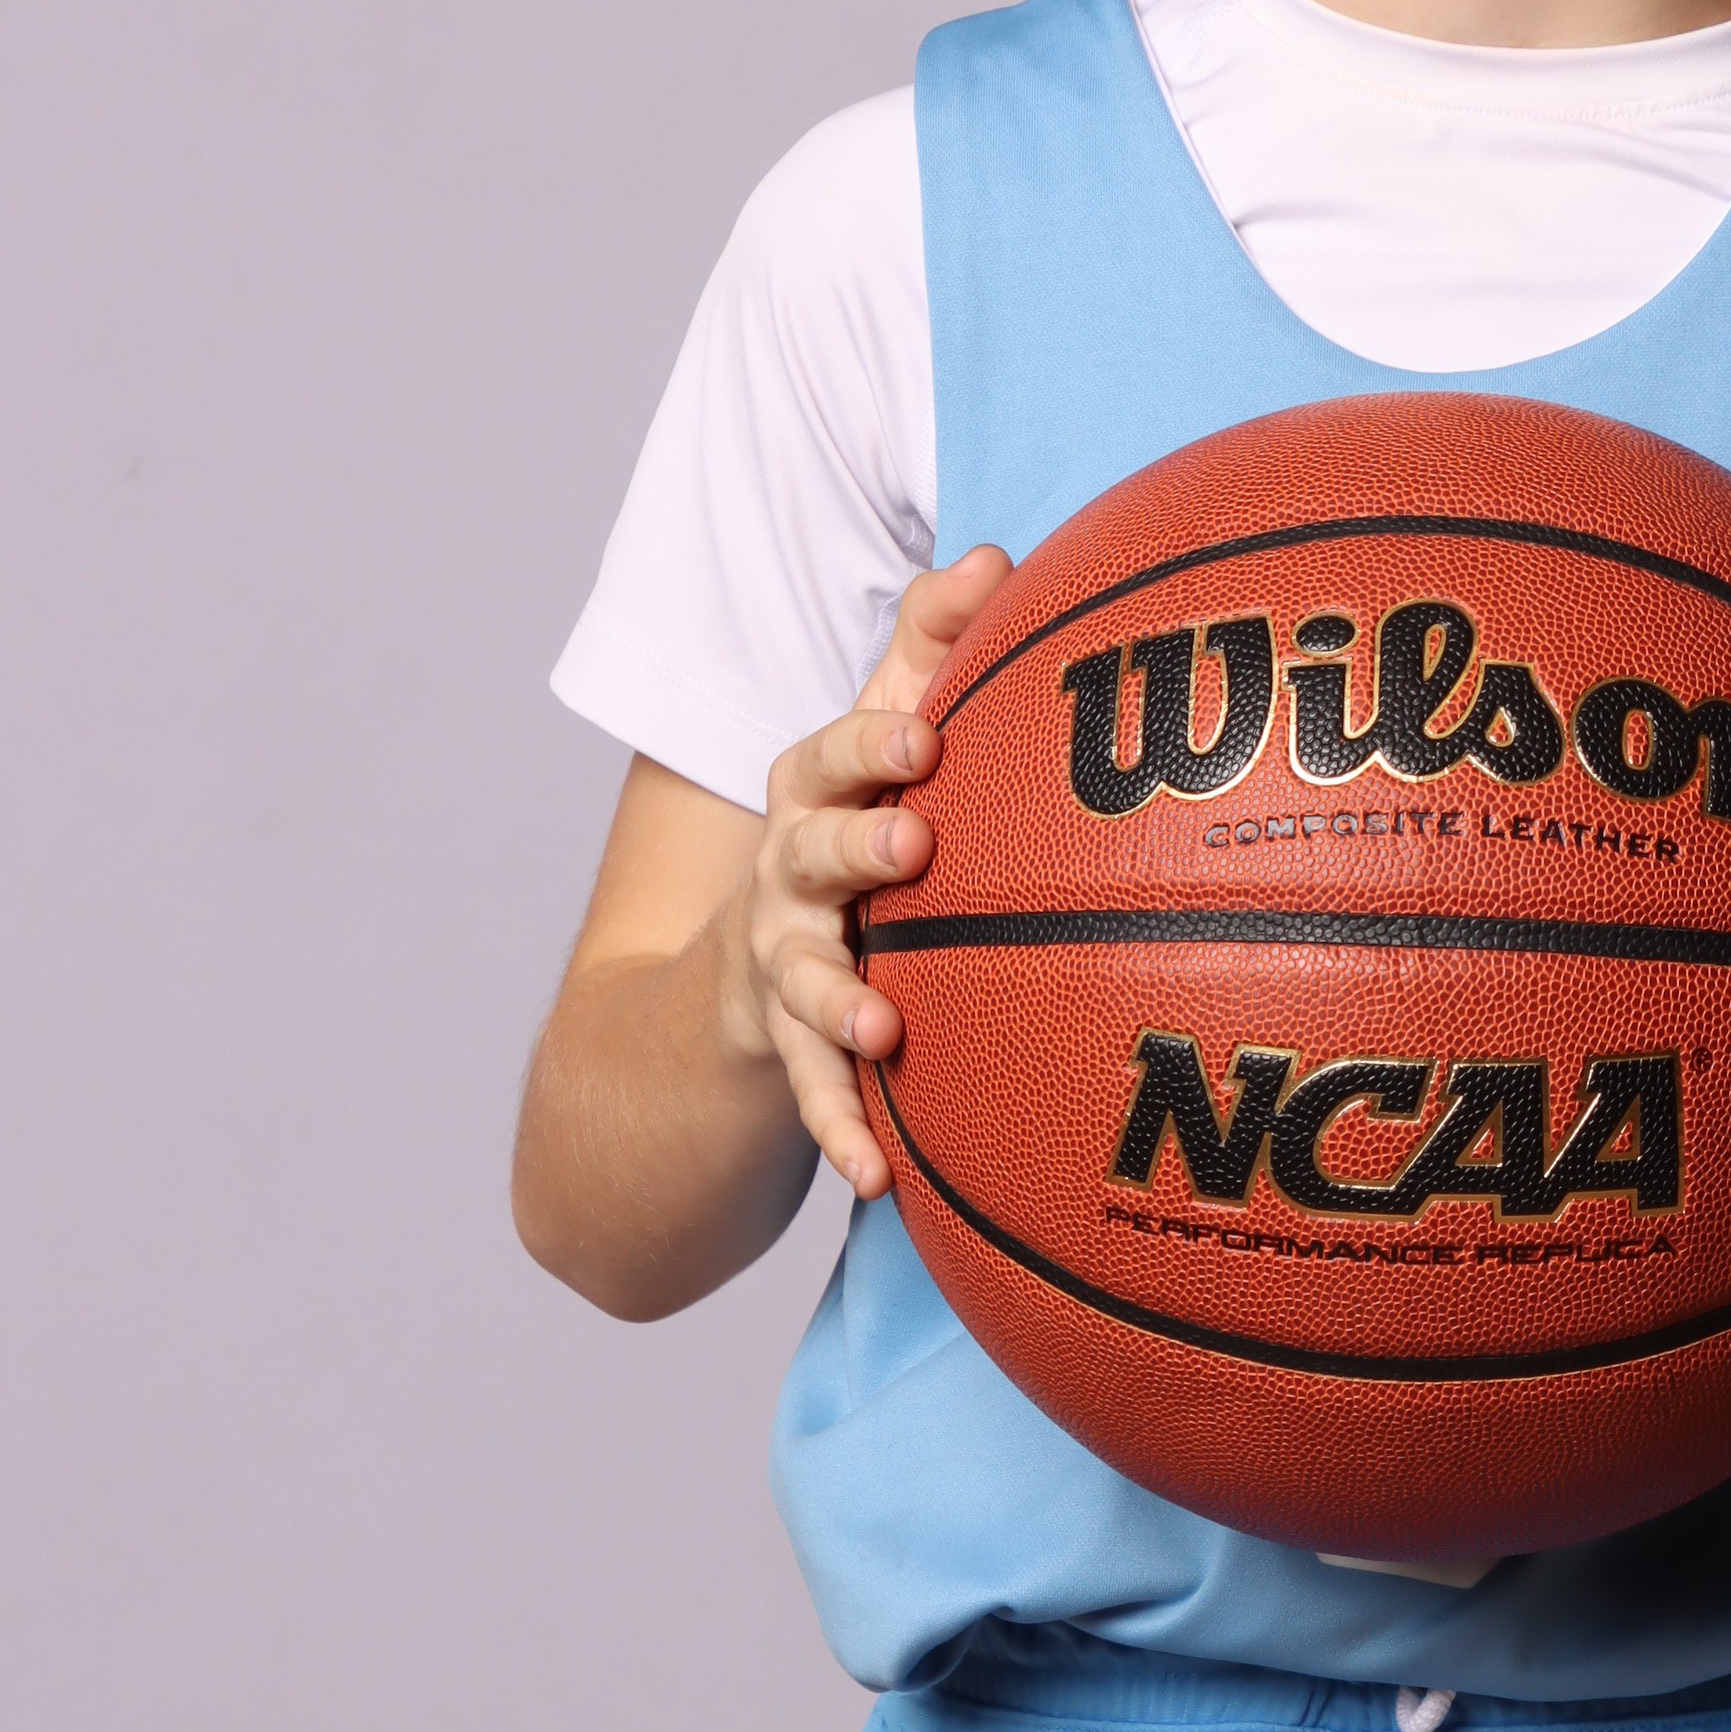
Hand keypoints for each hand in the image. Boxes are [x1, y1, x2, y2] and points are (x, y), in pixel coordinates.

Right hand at [712, 547, 1012, 1200]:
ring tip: (879, 1024)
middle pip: (810, 851)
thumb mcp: (878, 739)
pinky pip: (811, 1093)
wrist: (732, 974)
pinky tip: (876, 1178)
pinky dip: (840, 1131)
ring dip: (837, 999)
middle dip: (855, 845)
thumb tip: (998, 553)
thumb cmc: (851, 828)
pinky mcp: (783, 1048)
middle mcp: (787, 872)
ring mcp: (779, 964)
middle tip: (912, 845)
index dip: (874, 741)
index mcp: (816, 791)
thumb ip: (931, 651)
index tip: (925, 738)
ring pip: (801, 978)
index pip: (835, 753)